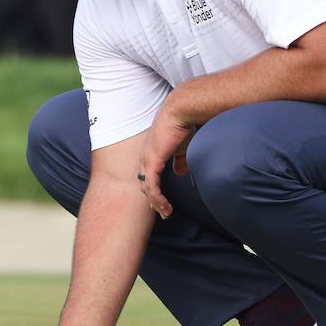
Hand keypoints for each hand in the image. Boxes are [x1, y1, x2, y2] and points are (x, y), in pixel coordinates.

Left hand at [138, 97, 195, 218]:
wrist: (179, 112)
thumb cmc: (181, 126)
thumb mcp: (181, 147)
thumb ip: (179, 160)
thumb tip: (181, 172)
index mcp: (150, 154)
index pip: (147, 176)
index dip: (153, 190)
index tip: (161, 202)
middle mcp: (145, 158)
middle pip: (144, 185)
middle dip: (153, 201)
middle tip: (163, 212)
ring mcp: (147, 160)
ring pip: (146, 188)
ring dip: (156, 202)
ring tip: (166, 212)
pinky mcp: (152, 161)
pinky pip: (151, 185)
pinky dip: (157, 197)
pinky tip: (164, 204)